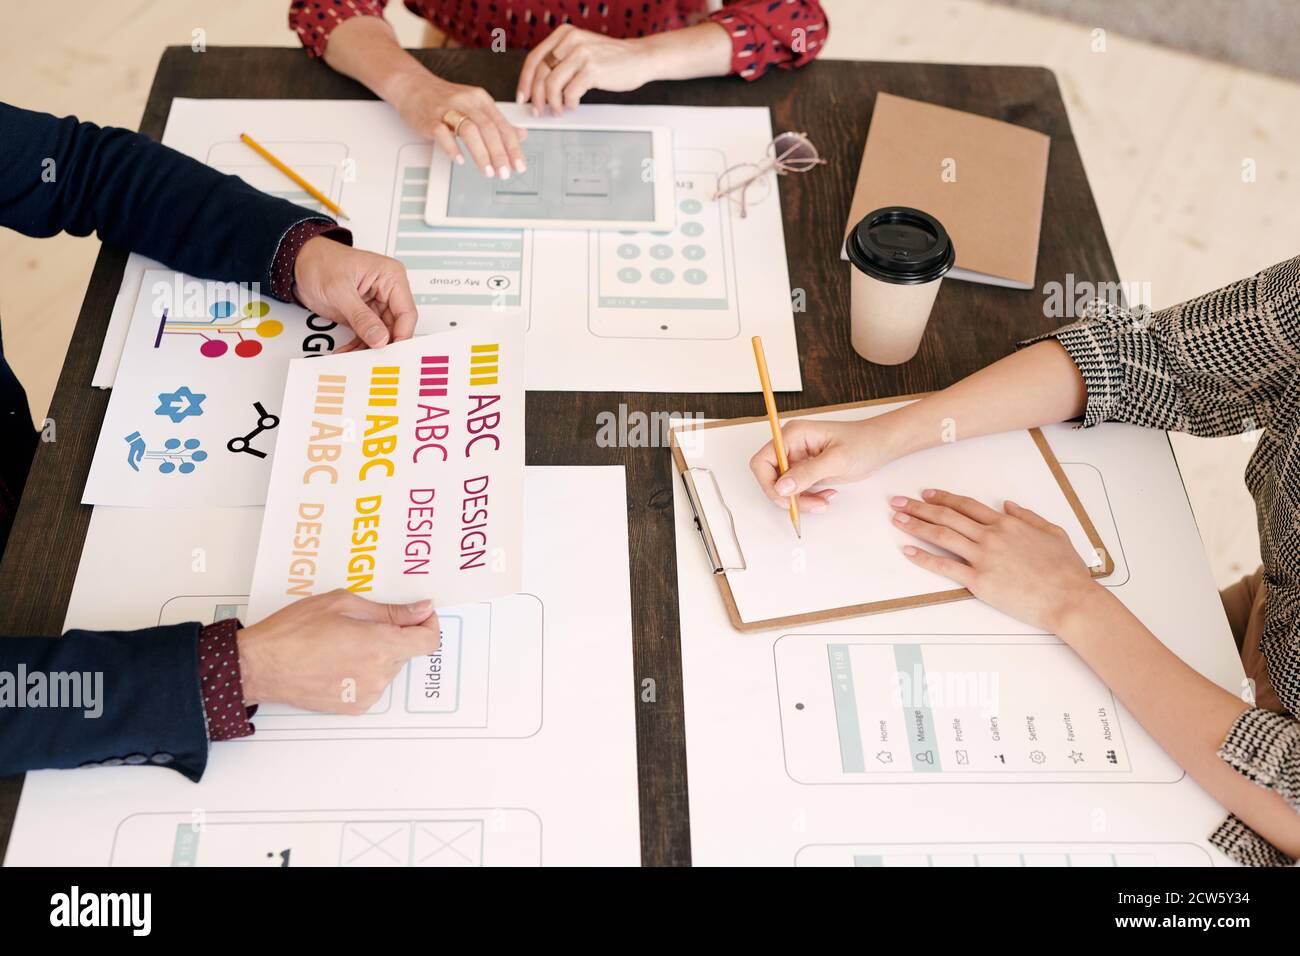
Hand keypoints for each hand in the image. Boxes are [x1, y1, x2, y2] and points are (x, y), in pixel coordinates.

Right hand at [237, 589, 439, 714]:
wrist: (259, 666)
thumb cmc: (293, 632)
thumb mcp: (342, 604)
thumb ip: (389, 610)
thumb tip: (420, 609)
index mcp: (381, 646)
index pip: (429, 641)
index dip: (427, 624)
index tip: (418, 614)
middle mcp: (378, 675)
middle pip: (406, 651)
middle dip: (393, 634)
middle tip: (360, 623)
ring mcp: (367, 694)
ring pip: (388, 667)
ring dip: (376, 653)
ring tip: (341, 642)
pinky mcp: (354, 707)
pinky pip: (372, 683)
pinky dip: (363, 670)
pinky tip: (336, 660)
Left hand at [292, 236, 416, 350]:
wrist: (299, 262)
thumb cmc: (320, 261)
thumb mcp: (339, 289)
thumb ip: (360, 316)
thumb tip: (379, 338)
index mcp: (391, 277)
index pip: (406, 312)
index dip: (401, 335)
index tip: (392, 353)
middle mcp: (387, 292)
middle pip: (395, 327)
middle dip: (383, 345)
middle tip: (374, 361)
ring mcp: (376, 305)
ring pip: (380, 335)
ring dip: (367, 349)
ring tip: (354, 358)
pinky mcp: (363, 315)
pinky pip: (366, 335)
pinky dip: (357, 346)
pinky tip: (346, 353)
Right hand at [391, 71, 526, 177]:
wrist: (413, 85)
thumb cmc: (446, 99)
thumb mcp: (476, 106)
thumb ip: (497, 122)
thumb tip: (521, 135)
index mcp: (481, 100)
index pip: (502, 125)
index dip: (513, 147)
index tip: (519, 165)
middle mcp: (466, 102)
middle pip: (488, 128)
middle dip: (499, 153)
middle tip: (504, 172)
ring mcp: (447, 109)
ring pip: (469, 130)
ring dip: (481, 153)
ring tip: (487, 171)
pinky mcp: (430, 118)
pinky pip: (442, 133)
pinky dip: (452, 148)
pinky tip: (460, 160)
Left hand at [517, 25, 653, 115]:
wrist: (640, 57)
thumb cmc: (611, 58)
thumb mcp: (582, 49)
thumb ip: (562, 60)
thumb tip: (539, 85)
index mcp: (564, 34)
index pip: (534, 58)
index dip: (525, 80)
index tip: (522, 96)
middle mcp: (571, 40)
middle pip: (540, 73)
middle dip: (536, 97)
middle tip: (538, 110)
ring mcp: (582, 54)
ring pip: (552, 85)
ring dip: (553, 104)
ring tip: (559, 111)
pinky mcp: (592, 69)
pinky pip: (570, 93)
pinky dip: (569, 103)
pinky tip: (573, 105)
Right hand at [749, 417, 899, 512]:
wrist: (880, 446)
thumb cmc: (863, 443)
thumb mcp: (837, 459)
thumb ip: (807, 473)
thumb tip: (782, 487)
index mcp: (793, 435)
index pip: (762, 461)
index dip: (768, 482)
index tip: (786, 496)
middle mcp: (791, 447)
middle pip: (770, 478)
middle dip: (787, 496)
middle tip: (809, 503)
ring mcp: (797, 460)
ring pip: (783, 489)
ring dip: (800, 500)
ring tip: (823, 501)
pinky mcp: (806, 472)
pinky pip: (797, 491)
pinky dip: (808, 499)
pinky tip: (826, 496)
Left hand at [890, 489, 1100, 632]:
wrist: (1070, 598)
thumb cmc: (1066, 570)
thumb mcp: (1053, 532)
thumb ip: (1028, 516)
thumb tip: (1008, 504)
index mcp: (1007, 524)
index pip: (967, 505)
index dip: (943, 498)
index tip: (926, 494)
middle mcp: (991, 536)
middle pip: (947, 516)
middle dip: (919, 507)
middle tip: (898, 501)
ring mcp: (984, 558)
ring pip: (942, 536)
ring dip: (915, 526)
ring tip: (896, 519)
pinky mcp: (980, 581)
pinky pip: (945, 567)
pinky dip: (924, 558)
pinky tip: (908, 551)